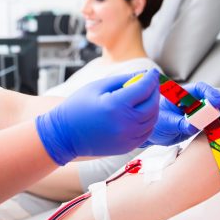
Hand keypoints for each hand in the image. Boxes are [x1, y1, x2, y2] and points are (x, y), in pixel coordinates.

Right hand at [35, 69, 159, 164]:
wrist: (64, 135)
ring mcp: (127, 138)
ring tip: (145, 97)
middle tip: (151, 83)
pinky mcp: (127, 147)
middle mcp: (125, 124)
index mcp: (116, 105)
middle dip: (154, 91)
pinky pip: (147, 132)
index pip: (144, 88)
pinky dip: (148, 121)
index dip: (151, 78)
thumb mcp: (97, 86)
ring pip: (152, 120)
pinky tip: (140, 113)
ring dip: (153, 106)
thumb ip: (123, 80)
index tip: (153, 72)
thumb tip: (143, 75)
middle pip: (152, 104)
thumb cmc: (78, 107)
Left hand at [145, 82, 219, 145]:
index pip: (200, 89)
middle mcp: (194, 100)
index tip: (218, 104)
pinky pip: (217, 116)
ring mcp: (200, 111)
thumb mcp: (165, 122)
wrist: (154, 134)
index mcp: (183, 94)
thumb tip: (194, 125)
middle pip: (213, 97)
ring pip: (218, 106)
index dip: (211, 94)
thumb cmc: (155, 122)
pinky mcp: (203, 122)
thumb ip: (179, 123)